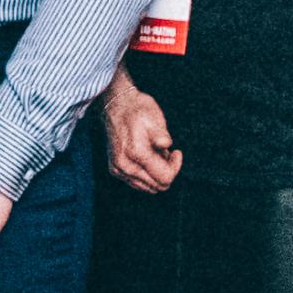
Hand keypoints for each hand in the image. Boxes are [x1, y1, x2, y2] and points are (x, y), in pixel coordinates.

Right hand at [98, 74, 179, 194]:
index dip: (175, 167)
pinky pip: (138, 183)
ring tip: (157, 154)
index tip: (176, 152)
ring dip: (157, 173)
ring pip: (148, 187)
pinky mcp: (115, 170)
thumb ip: (161, 135)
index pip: (164, 178)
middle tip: (169, 153)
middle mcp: (124, 165)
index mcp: (136, 152)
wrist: (115, 105)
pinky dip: (147, 174)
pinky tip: (148, 158)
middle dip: (168, 171)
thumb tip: (166, 145)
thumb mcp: (154, 117)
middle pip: (158, 186)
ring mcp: (118, 169)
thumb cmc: (137, 109)